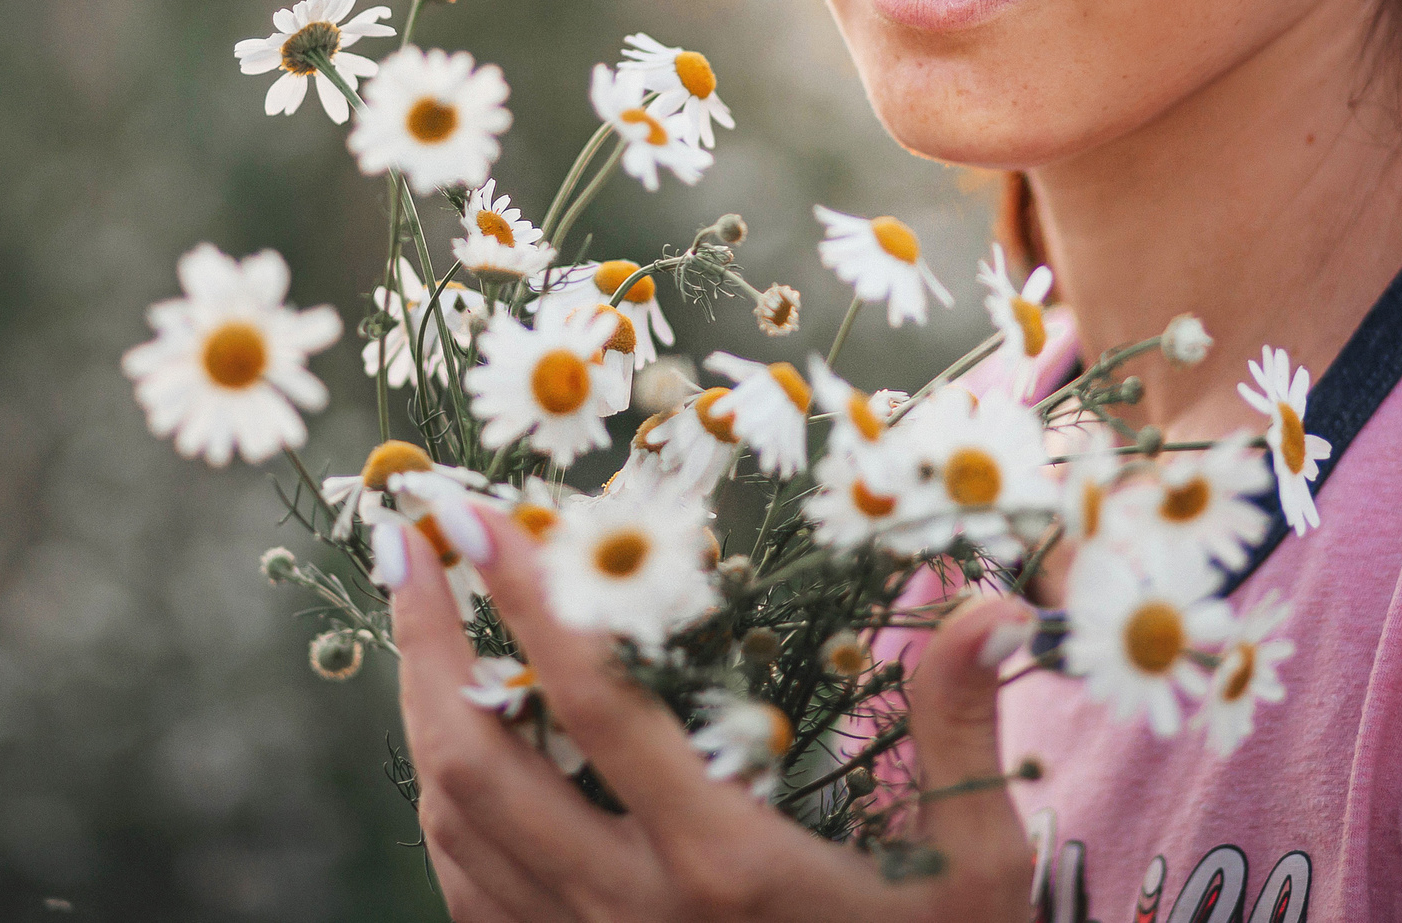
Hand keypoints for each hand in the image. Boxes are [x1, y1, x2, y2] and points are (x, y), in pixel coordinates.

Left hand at [388, 508, 1036, 922]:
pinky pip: (470, 893)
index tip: (483, 517)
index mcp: (723, 859)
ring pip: (454, 828)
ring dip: (424, 715)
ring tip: (424, 628)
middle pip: (475, 764)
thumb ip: (964, 731)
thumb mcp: (977, 870)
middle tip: (411, 546)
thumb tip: (990, 608)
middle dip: (424, 646)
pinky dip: (449, 808)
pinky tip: (462, 751)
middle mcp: (633, 908)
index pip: (594, 705)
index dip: (526, 602)